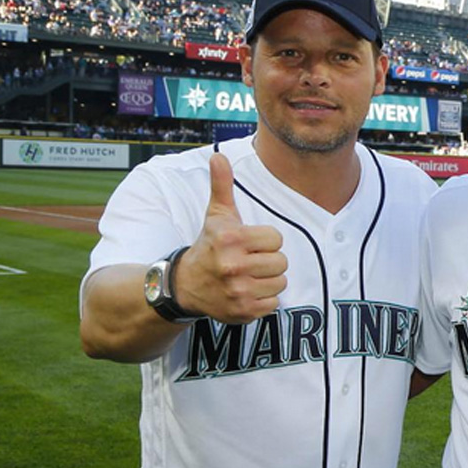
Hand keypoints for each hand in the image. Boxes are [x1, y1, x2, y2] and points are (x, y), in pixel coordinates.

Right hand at [174, 153, 287, 323]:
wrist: (185, 285)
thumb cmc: (209, 246)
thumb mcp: (216, 215)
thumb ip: (222, 185)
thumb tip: (219, 156)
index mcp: (231, 240)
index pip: (277, 240)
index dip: (266, 241)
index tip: (249, 244)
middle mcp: (233, 266)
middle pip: (281, 262)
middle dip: (268, 261)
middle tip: (248, 261)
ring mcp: (237, 291)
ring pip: (280, 282)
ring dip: (268, 280)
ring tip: (248, 276)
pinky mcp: (242, 311)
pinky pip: (274, 303)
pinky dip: (264, 299)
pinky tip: (246, 292)